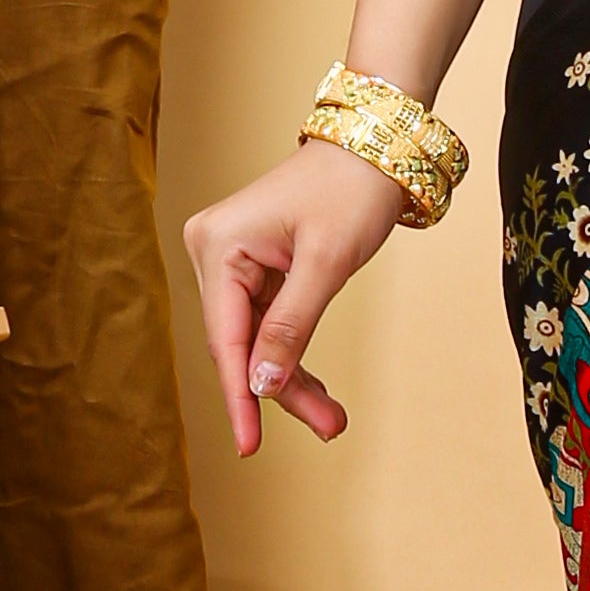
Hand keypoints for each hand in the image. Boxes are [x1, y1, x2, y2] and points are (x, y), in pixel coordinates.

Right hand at [182, 136, 412, 455]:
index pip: (225, 338)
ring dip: (291, 380)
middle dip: (280, 391)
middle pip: (240, 344)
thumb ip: (291, 327)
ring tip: (333, 420)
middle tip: (330, 428)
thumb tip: (261, 387)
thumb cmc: (352, 188)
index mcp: (219, 244)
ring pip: (255, 340)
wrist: (376, 143)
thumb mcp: (327, 262)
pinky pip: (267, 322)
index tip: (249, 447)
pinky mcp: (253, 264)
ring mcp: (231, 258)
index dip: (240, 397)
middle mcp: (213, 250)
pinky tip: (316, 392)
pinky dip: (292, 353)